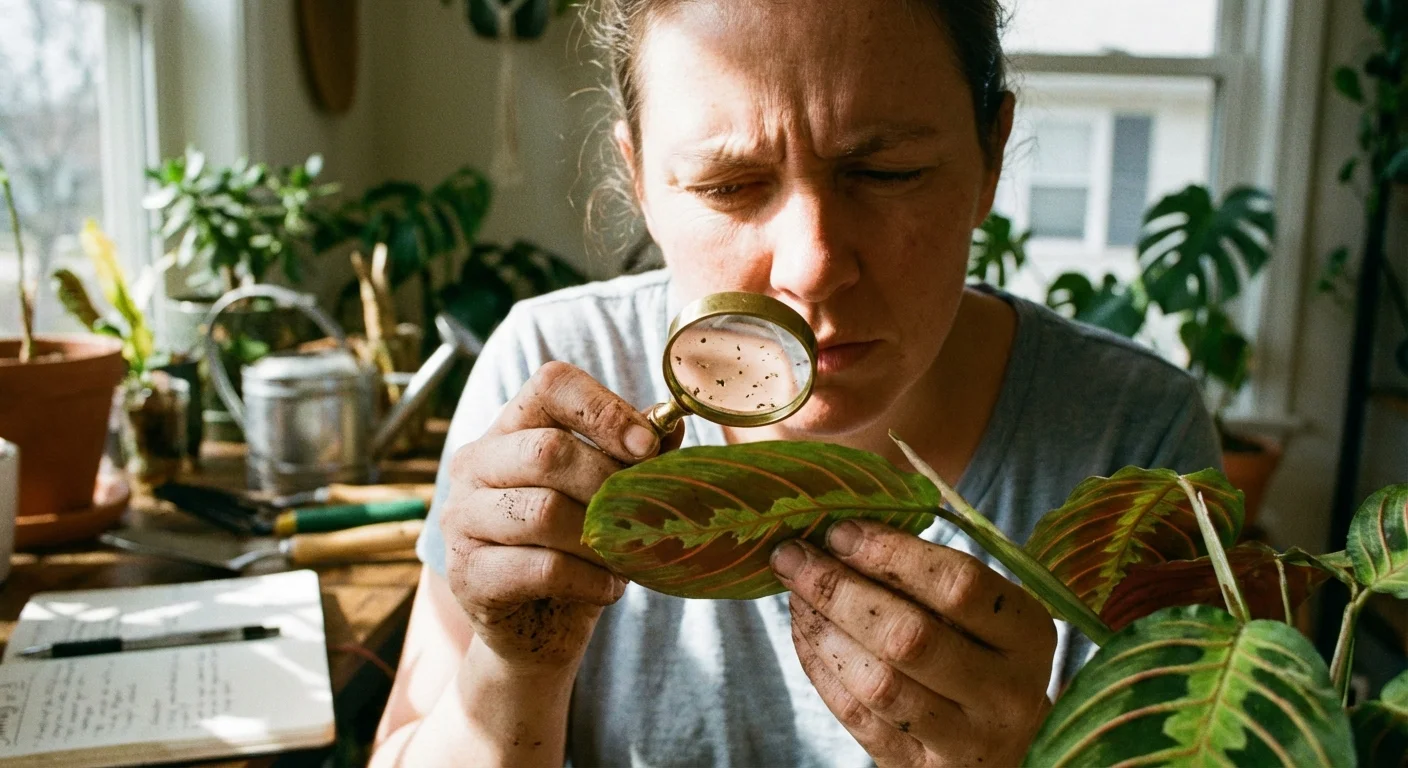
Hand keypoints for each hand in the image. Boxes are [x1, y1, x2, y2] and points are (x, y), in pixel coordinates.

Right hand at [440, 362, 678, 674]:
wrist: (535, 627)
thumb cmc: (574, 548)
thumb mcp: (608, 495)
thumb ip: (635, 456)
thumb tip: (674, 423)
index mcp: (512, 428)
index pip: (551, 385)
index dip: (604, 408)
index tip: (646, 446)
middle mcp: (476, 464)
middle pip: (546, 451)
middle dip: (609, 483)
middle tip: (643, 513)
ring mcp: (462, 519)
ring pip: (543, 513)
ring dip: (601, 538)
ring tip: (627, 555)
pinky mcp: (467, 574)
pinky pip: (540, 568)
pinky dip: (589, 579)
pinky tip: (608, 588)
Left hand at [773, 519, 1055, 765]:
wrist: (1001, 751)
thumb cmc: (984, 657)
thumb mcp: (986, 615)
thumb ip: (931, 574)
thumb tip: (842, 528)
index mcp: (1028, 635)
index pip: (960, 585)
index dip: (891, 554)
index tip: (840, 530)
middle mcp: (1006, 693)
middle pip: (909, 637)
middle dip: (839, 590)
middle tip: (793, 556)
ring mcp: (965, 741)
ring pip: (878, 683)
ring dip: (823, 629)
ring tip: (793, 590)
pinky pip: (857, 717)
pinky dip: (820, 667)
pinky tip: (805, 630)